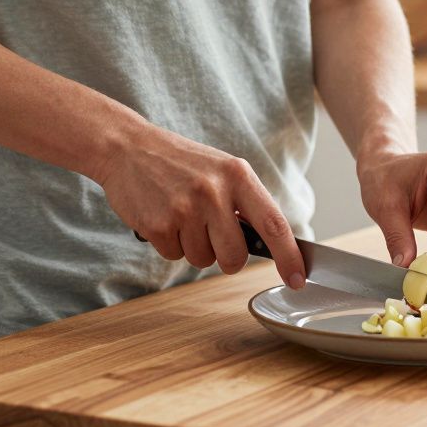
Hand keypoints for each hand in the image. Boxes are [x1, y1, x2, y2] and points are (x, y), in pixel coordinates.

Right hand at [93, 123, 306, 288]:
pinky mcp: (158, 224)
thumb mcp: (221, 171)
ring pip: (203, 259)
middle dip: (227, 259)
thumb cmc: (181, 163)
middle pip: (235, 256)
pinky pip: (174, 256)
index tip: (297, 279)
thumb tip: (271, 244)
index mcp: (238, 175)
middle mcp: (214, 191)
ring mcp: (185, 208)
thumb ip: (245, 203)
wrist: (128, 147)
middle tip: (212, 236)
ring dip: (193, 246)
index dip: (289, 256)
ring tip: (181, 214)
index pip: (274, 224)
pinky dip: (170, 243)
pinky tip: (163, 216)